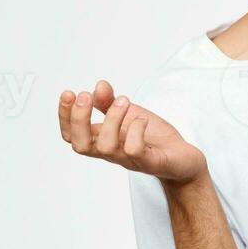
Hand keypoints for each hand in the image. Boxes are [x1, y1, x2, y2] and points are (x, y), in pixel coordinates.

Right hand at [58, 79, 205, 181]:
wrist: (182, 157)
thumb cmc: (152, 137)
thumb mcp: (129, 114)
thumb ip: (110, 102)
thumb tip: (99, 86)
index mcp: (101, 140)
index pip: (71, 135)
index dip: (65, 116)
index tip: (69, 93)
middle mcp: (111, 152)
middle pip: (80, 145)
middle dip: (78, 118)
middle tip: (87, 96)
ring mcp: (129, 159)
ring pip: (106, 147)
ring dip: (112, 118)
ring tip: (124, 101)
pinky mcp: (150, 162)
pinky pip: (134, 151)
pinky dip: (135, 131)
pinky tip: (142, 119)